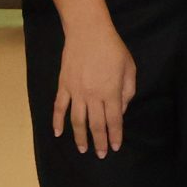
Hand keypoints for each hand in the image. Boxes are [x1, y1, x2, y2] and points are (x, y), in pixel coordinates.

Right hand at [51, 19, 136, 156]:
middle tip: (101, 154)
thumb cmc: (112, 48)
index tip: (115, 147)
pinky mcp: (64, 86)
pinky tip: (58, 133)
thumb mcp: (129, 67)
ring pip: (77, 121)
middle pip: (96, 125)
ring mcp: (76, 92)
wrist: (88, 32)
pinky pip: (59, 107)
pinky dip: (57, 121)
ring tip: (83, 149)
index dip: (115, 135)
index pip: (114, 120)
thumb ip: (127, 91)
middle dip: (99, 142)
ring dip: (80, 137)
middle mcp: (93, 95)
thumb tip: (121, 110)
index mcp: (111, 92)